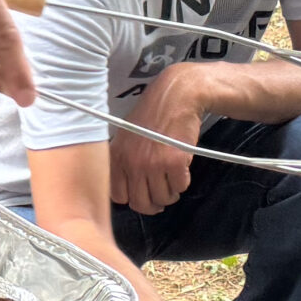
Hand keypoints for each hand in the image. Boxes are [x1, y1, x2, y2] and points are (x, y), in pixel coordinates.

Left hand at [107, 66, 203, 214]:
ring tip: (171, 178)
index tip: (142, 193)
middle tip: (161, 193)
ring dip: (170, 192)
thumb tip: (129, 191)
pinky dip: (183, 181)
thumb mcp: (127, 136)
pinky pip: (180, 187)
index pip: (119, 197)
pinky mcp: (174, 162)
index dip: (133, 198)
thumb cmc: (154, 115)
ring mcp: (152, 163)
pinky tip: (181, 167)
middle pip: (141, 204)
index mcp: (116, 157)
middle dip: (154, 203)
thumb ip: (124, 162)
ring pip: (162, 198)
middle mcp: (131, 162)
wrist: (177, 96)